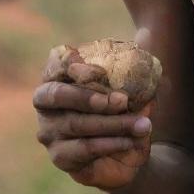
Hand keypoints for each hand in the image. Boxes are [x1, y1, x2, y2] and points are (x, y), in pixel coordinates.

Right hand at [33, 46, 155, 190]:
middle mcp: (46, 102)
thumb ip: (138, 65)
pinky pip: (83, 148)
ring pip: (77, 124)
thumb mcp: (137, 86)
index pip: (55, 63)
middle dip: (91, 97)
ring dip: (113, 123)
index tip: (100, 70)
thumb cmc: (126, 109)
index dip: (72, 64)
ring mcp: (48, 130)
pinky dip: (110, 143)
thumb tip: (147, 36)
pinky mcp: (59, 156)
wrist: (131, 150)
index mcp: (61, 75)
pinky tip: (130, 140)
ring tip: (143, 124)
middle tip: (122, 101)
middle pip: (59, 95)